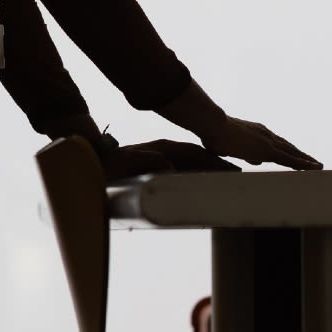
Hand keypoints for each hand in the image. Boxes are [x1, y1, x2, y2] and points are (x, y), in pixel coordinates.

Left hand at [99, 138, 240, 180]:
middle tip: (238, 174)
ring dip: (209, 169)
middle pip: (198, 157)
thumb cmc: (110, 165)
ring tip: (227, 177)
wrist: (94, 162)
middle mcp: (165, 151)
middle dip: (218, 165)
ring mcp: (162, 158)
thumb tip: (171, 167)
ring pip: (192, 163)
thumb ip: (149, 161)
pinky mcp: (157, 167)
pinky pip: (183, 170)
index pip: (195, 155)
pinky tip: (204, 182)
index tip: (231, 169)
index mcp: (163, 149)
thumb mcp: (128, 163)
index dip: (214, 162)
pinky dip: (197, 174)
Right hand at [202, 116, 321, 169]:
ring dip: (305, 160)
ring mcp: (268, 141)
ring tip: (318, 166)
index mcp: (257, 133)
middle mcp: (266, 135)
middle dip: (300, 155)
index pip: (276, 144)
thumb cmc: (215, 134)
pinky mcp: (267, 149)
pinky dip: (303, 164)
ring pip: (292, 153)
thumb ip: (245, 152)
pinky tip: (313, 168)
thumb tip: (256, 160)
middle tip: (313, 162)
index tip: (295, 155)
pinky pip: (290, 159)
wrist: (214, 125)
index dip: (287, 150)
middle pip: (288, 147)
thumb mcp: (231, 145)